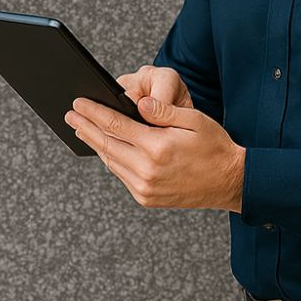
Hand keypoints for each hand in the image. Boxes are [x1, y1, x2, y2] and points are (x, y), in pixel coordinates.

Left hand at [65, 68, 244, 211]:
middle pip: (106, 144)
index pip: (115, 125)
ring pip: (111, 161)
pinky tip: (106, 149)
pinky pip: (121, 175)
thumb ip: (163, 111)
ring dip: (95, 144)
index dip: (94, 112)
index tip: (79, 103)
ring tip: (82, 130)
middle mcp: (148, 170)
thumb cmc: (215, 147)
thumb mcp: (194, 120)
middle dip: (85, 127)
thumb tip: (137, 103)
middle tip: (70, 115)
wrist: (230, 182)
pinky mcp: (147, 198)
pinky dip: (111, 160)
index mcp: (158, 147)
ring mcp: (145, 187)